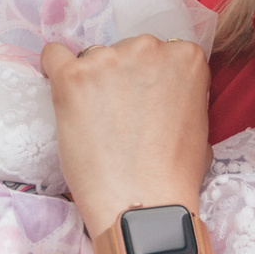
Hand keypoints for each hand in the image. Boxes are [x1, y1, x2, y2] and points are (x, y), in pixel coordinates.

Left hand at [40, 36, 211, 237]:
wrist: (143, 206)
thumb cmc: (175, 176)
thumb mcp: (201, 125)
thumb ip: (183, 95)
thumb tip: (164, 94)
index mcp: (185, 57)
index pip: (162, 53)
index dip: (150, 81)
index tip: (143, 104)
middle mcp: (148, 48)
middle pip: (126, 52)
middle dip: (121, 80)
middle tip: (118, 119)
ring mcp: (108, 59)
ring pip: (92, 59)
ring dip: (92, 83)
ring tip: (94, 124)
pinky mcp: (72, 77)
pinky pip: (53, 55)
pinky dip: (53, 68)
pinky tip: (55, 86)